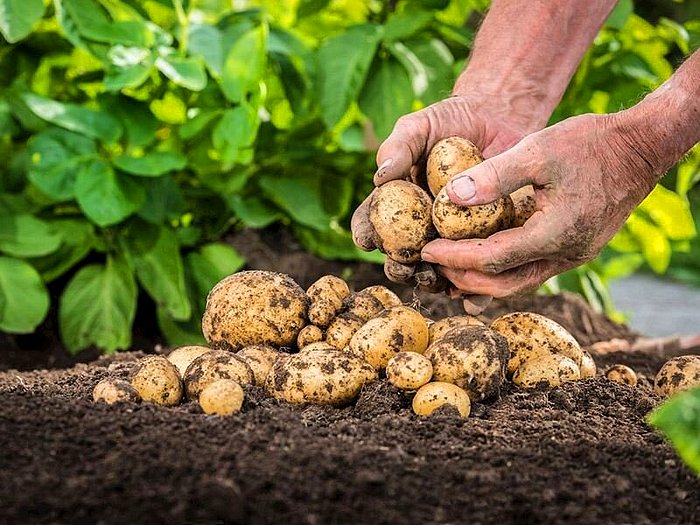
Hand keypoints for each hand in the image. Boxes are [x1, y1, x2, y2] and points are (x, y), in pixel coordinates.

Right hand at [351, 95, 536, 312]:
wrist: (498, 119)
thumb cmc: (449, 121)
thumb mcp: (419, 126)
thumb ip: (398, 148)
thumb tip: (380, 177)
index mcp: (396, 204)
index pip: (371, 223)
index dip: (366, 234)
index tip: (368, 239)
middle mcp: (420, 226)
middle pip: (401, 256)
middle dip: (399, 267)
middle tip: (404, 266)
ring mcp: (452, 238)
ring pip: (436, 271)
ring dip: (433, 282)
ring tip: (437, 281)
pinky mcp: (485, 242)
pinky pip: (477, 271)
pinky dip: (475, 291)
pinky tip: (474, 298)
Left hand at [421, 112, 658, 297]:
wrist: (640, 149)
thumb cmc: (591, 143)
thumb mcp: (539, 149)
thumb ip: (495, 175)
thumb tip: (451, 197)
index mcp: (555, 233)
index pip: (492, 259)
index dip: (455, 257)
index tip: (425, 249)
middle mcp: (565, 255)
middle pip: (503, 284)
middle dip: (463, 277)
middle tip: (432, 263)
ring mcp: (572, 256)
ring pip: (517, 283)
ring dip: (481, 280)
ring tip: (449, 267)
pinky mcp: (574, 250)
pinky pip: (531, 271)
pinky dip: (502, 271)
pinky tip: (481, 263)